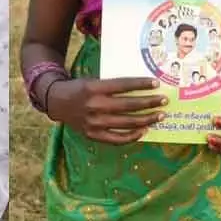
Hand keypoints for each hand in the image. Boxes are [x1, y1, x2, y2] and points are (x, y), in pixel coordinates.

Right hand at [46, 77, 166, 144]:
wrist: (57, 102)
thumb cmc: (78, 89)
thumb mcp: (92, 81)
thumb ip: (111, 86)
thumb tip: (140, 89)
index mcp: (93, 88)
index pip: (122, 86)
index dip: (141, 84)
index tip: (156, 83)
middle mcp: (94, 106)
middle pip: (128, 106)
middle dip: (149, 103)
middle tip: (163, 100)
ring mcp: (94, 123)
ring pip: (127, 123)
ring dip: (146, 119)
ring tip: (159, 116)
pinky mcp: (93, 135)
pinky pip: (118, 139)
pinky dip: (133, 136)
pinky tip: (144, 130)